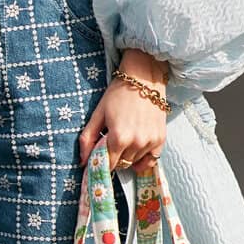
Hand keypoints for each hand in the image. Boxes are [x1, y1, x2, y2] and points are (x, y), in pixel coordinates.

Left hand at [77, 49, 168, 172]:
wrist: (143, 78)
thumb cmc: (118, 94)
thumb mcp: (98, 114)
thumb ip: (87, 139)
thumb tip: (82, 162)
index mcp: (119, 138)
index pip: (108, 164)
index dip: (101, 163)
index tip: (98, 158)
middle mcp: (136, 143)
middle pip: (121, 164)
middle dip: (113, 158)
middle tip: (110, 145)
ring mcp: (150, 142)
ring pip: (134, 162)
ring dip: (127, 156)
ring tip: (124, 139)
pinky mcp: (161, 139)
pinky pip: (151, 160)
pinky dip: (143, 160)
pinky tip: (136, 150)